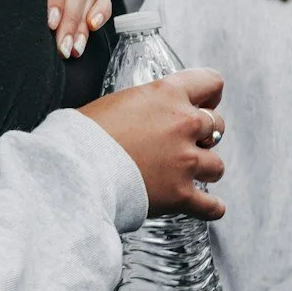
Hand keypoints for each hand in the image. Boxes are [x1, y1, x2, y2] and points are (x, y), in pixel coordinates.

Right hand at [77, 69, 225, 219]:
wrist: (75, 169)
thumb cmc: (83, 133)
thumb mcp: (118, 102)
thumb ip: (145, 105)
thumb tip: (146, 116)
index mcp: (167, 94)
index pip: (211, 82)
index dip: (210, 94)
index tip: (205, 103)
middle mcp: (183, 124)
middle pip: (217, 125)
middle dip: (205, 135)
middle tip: (188, 143)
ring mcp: (185, 161)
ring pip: (217, 165)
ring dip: (205, 169)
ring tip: (188, 174)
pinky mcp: (180, 194)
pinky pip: (211, 206)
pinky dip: (211, 208)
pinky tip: (209, 207)